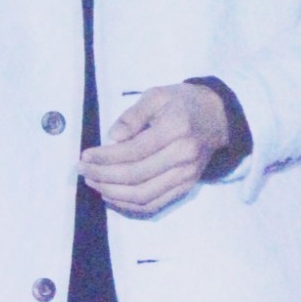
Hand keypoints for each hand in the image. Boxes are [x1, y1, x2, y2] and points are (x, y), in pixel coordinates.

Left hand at [78, 82, 228, 216]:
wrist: (217, 118)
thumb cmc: (182, 103)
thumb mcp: (156, 95)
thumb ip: (133, 116)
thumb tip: (112, 138)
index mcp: (176, 129)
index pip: (134, 151)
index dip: (105, 157)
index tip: (85, 156)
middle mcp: (184, 156)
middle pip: (136, 176)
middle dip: (103, 176)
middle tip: (83, 171)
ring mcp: (186, 176)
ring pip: (143, 196)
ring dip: (113, 194)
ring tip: (93, 183)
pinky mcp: (185, 188)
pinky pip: (154, 205)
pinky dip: (129, 206)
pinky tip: (112, 196)